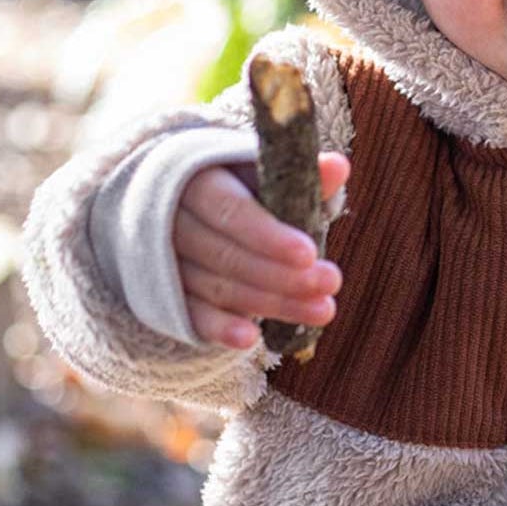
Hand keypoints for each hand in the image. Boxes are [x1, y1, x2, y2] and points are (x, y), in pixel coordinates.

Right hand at [176, 151, 350, 347]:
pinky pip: (193, 316)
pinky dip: (220, 328)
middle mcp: (174, 223)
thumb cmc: (237, 187)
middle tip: (331, 282)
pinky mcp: (170, 297)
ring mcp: (168, 263)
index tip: (309, 253)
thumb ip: (299, 174)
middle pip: (228, 255)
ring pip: (220, 287)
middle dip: (282, 275)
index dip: (268, 235)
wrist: (179, 207)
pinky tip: (250, 339)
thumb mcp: (262, 173)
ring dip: (272, 303)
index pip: (230, 211)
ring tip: (322, 310)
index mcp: (196, 182)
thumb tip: (338, 166)